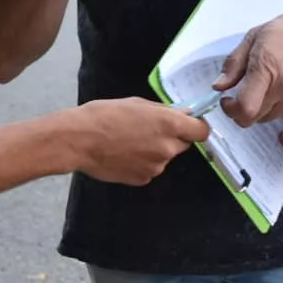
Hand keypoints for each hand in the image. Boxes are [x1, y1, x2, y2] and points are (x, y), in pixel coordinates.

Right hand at [75, 98, 208, 183]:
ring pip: (164, 157)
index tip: (188, 125)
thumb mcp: (138, 103)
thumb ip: (164, 111)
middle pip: (183, 145)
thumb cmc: (105, 115)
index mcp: (169, 124)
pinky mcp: (143, 179)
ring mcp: (156, 167)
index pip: (202, 131)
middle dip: (172, 138)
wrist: (80, 140)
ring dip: (154, 150)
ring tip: (129, 141)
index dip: (196, 128)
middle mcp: (167, 148)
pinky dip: (142, 163)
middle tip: (149, 130)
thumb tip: (183, 114)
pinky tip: (123, 154)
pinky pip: (150, 169)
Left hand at [213, 1, 282, 126]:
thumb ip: (235, 62)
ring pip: (270, 117)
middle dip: (244, 108)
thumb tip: (220, 85)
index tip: (228, 99)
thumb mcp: (258, 35)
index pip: (245, 109)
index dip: (231, 110)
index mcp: (268, 68)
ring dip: (262, 107)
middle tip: (243, 92)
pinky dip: (279, 105)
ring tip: (266, 85)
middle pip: (255, 118)